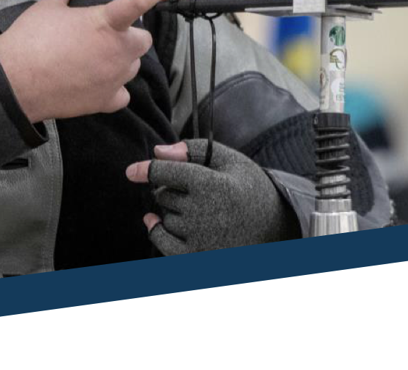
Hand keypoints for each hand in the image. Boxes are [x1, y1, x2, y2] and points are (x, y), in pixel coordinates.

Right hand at [0, 0, 189, 121]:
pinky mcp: (106, 100)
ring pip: (131, 65)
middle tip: (103, 37)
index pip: (141, 1)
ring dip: (118, 61)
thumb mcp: (46, 8)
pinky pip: (121, 93)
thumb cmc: (30, 46)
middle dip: (127, 37)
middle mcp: (118, 49)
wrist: (15, 82)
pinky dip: (112, 88)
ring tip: (90, 60)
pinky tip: (95, 82)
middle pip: (141, 39)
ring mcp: (115, 76)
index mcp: (106, 22)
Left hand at [125, 139, 300, 254]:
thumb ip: (194, 150)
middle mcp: (202, 212)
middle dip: (171, 189)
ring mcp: (198, 237)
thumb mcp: (230, 161)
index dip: (146, 169)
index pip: (166, 173)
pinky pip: (161, 241)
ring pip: (164, 216)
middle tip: (197, 190)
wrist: (275, 227)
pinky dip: (155, 231)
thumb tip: (158, 151)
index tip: (132, 171)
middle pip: (164, 195)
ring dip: (172, 210)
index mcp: (211, 184)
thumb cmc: (250, 189)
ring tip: (200, 208)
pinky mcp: (195, 257)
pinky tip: (154, 222)